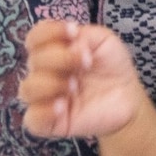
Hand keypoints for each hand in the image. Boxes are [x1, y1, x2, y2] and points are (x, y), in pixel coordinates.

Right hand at [17, 18, 147, 138]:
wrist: (128, 98)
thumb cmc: (112, 66)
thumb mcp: (105, 41)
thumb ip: (86, 35)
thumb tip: (69, 43)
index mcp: (53, 50)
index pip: (34, 37)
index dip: (48, 32)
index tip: (73, 32)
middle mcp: (44, 72)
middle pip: (34, 61)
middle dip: (61, 58)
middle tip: (87, 62)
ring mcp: (45, 98)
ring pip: (27, 89)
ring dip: (51, 83)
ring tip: (75, 85)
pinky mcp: (51, 122)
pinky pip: (32, 120)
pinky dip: (44, 111)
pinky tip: (63, 106)